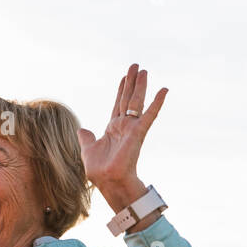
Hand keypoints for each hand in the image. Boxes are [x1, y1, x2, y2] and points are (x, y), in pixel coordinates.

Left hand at [77, 63, 167, 210]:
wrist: (107, 180)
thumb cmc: (99, 169)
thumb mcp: (88, 149)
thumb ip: (86, 138)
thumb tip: (82, 129)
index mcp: (113, 128)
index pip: (118, 104)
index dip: (121, 90)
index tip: (124, 77)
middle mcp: (123, 126)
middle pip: (128, 99)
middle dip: (132, 82)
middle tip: (136, 66)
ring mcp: (132, 128)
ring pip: (137, 102)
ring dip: (141, 86)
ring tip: (144, 70)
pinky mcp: (138, 133)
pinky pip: (150, 115)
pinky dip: (157, 102)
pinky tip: (164, 89)